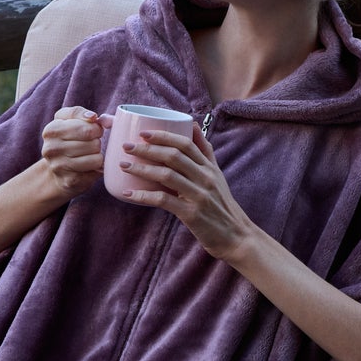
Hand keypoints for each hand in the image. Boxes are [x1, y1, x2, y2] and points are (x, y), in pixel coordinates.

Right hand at [40, 105, 108, 197]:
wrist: (56, 170)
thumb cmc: (66, 140)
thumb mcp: (67, 120)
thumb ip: (79, 112)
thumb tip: (93, 117)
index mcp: (51, 130)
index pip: (88, 128)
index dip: (97, 129)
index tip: (94, 131)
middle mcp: (52, 149)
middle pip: (94, 143)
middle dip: (97, 143)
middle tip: (91, 145)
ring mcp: (59, 166)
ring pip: (96, 159)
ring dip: (97, 156)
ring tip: (89, 155)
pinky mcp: (69, 181)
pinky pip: (95, 172)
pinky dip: (96, 169)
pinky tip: (87, 167)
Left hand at [118, 125, 257, 260]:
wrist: (236, 236)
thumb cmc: (221, 205)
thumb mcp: (216, 175)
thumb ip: (204, 151)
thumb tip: (193, 124)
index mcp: (209, 167)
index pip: (186, 143)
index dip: (164, 136)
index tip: (144, 133)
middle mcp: (205, 178)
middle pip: (174, 156)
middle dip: (148, 149)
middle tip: (127, 146)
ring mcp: (198, 195)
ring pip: (166, 175)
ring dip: (142, 169)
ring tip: (124, 166)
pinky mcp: (191, 214)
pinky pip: (164, 200)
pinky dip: (144, 196)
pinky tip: (129, 194)